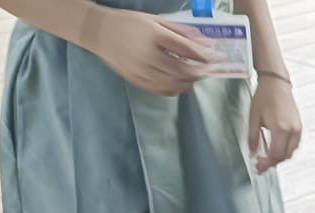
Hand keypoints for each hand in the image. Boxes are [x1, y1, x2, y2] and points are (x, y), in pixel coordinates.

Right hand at [87, 9, 213, 96]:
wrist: (99, 32)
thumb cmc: (131, 23)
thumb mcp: (157, 20)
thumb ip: (182, 32)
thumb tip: (206, 43)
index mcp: (155, 37)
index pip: (188, 51)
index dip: (204, 56)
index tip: (215, 57)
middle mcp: (149, 56)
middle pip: (183, 71)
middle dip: (200, 72)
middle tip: (208, 70)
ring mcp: (142, 71)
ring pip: (174, 84)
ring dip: (190, 82)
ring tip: (195, 77)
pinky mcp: (136, 80)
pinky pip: (161, 90)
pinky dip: (175, 89)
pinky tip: (181, 84)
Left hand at [248, 76, 301, 173]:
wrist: (276, 84)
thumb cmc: (264, 97)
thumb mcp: (253, 118)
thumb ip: (253, 138)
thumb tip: (252, 153)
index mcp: (280, 129)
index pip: (275, 155)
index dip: (266, 164)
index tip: (258, 167)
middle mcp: (292, 130)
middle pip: (284, 156)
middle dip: (272, 163)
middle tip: (260, 164)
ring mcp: (297, 128)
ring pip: (291, 152)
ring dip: (279, 157)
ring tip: (267, 158)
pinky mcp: (299, 126)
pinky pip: (294, 145)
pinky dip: (286, 150)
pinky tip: (276, 148)